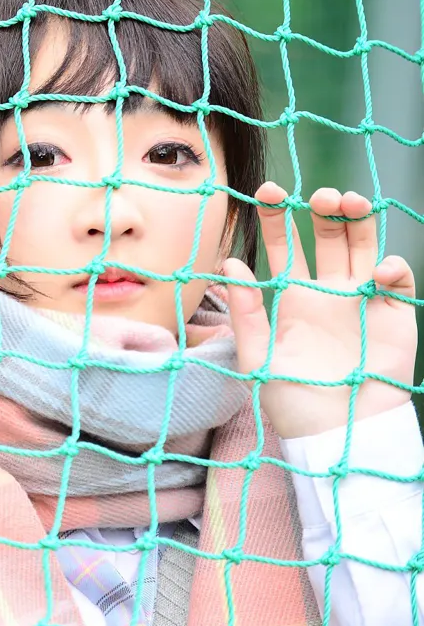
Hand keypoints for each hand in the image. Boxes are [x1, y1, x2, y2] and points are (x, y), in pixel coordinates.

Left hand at [223, 182, 416, 438]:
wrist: (338, 434)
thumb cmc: (292, 402)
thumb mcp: (257, 357)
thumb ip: (244, 312)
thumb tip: (228, 263)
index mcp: (292, 297)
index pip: (283, 246)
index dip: (276, 218)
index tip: (267, 191)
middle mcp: (328, 291)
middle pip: (329, 235)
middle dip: (325, 208)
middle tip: (320, 195)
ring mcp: (363, 300)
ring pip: (364, 245)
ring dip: (359, 219)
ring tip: (347, 202)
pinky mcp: (395, 314)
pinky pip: (397, 279)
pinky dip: (390, 266)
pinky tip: (376, 272)